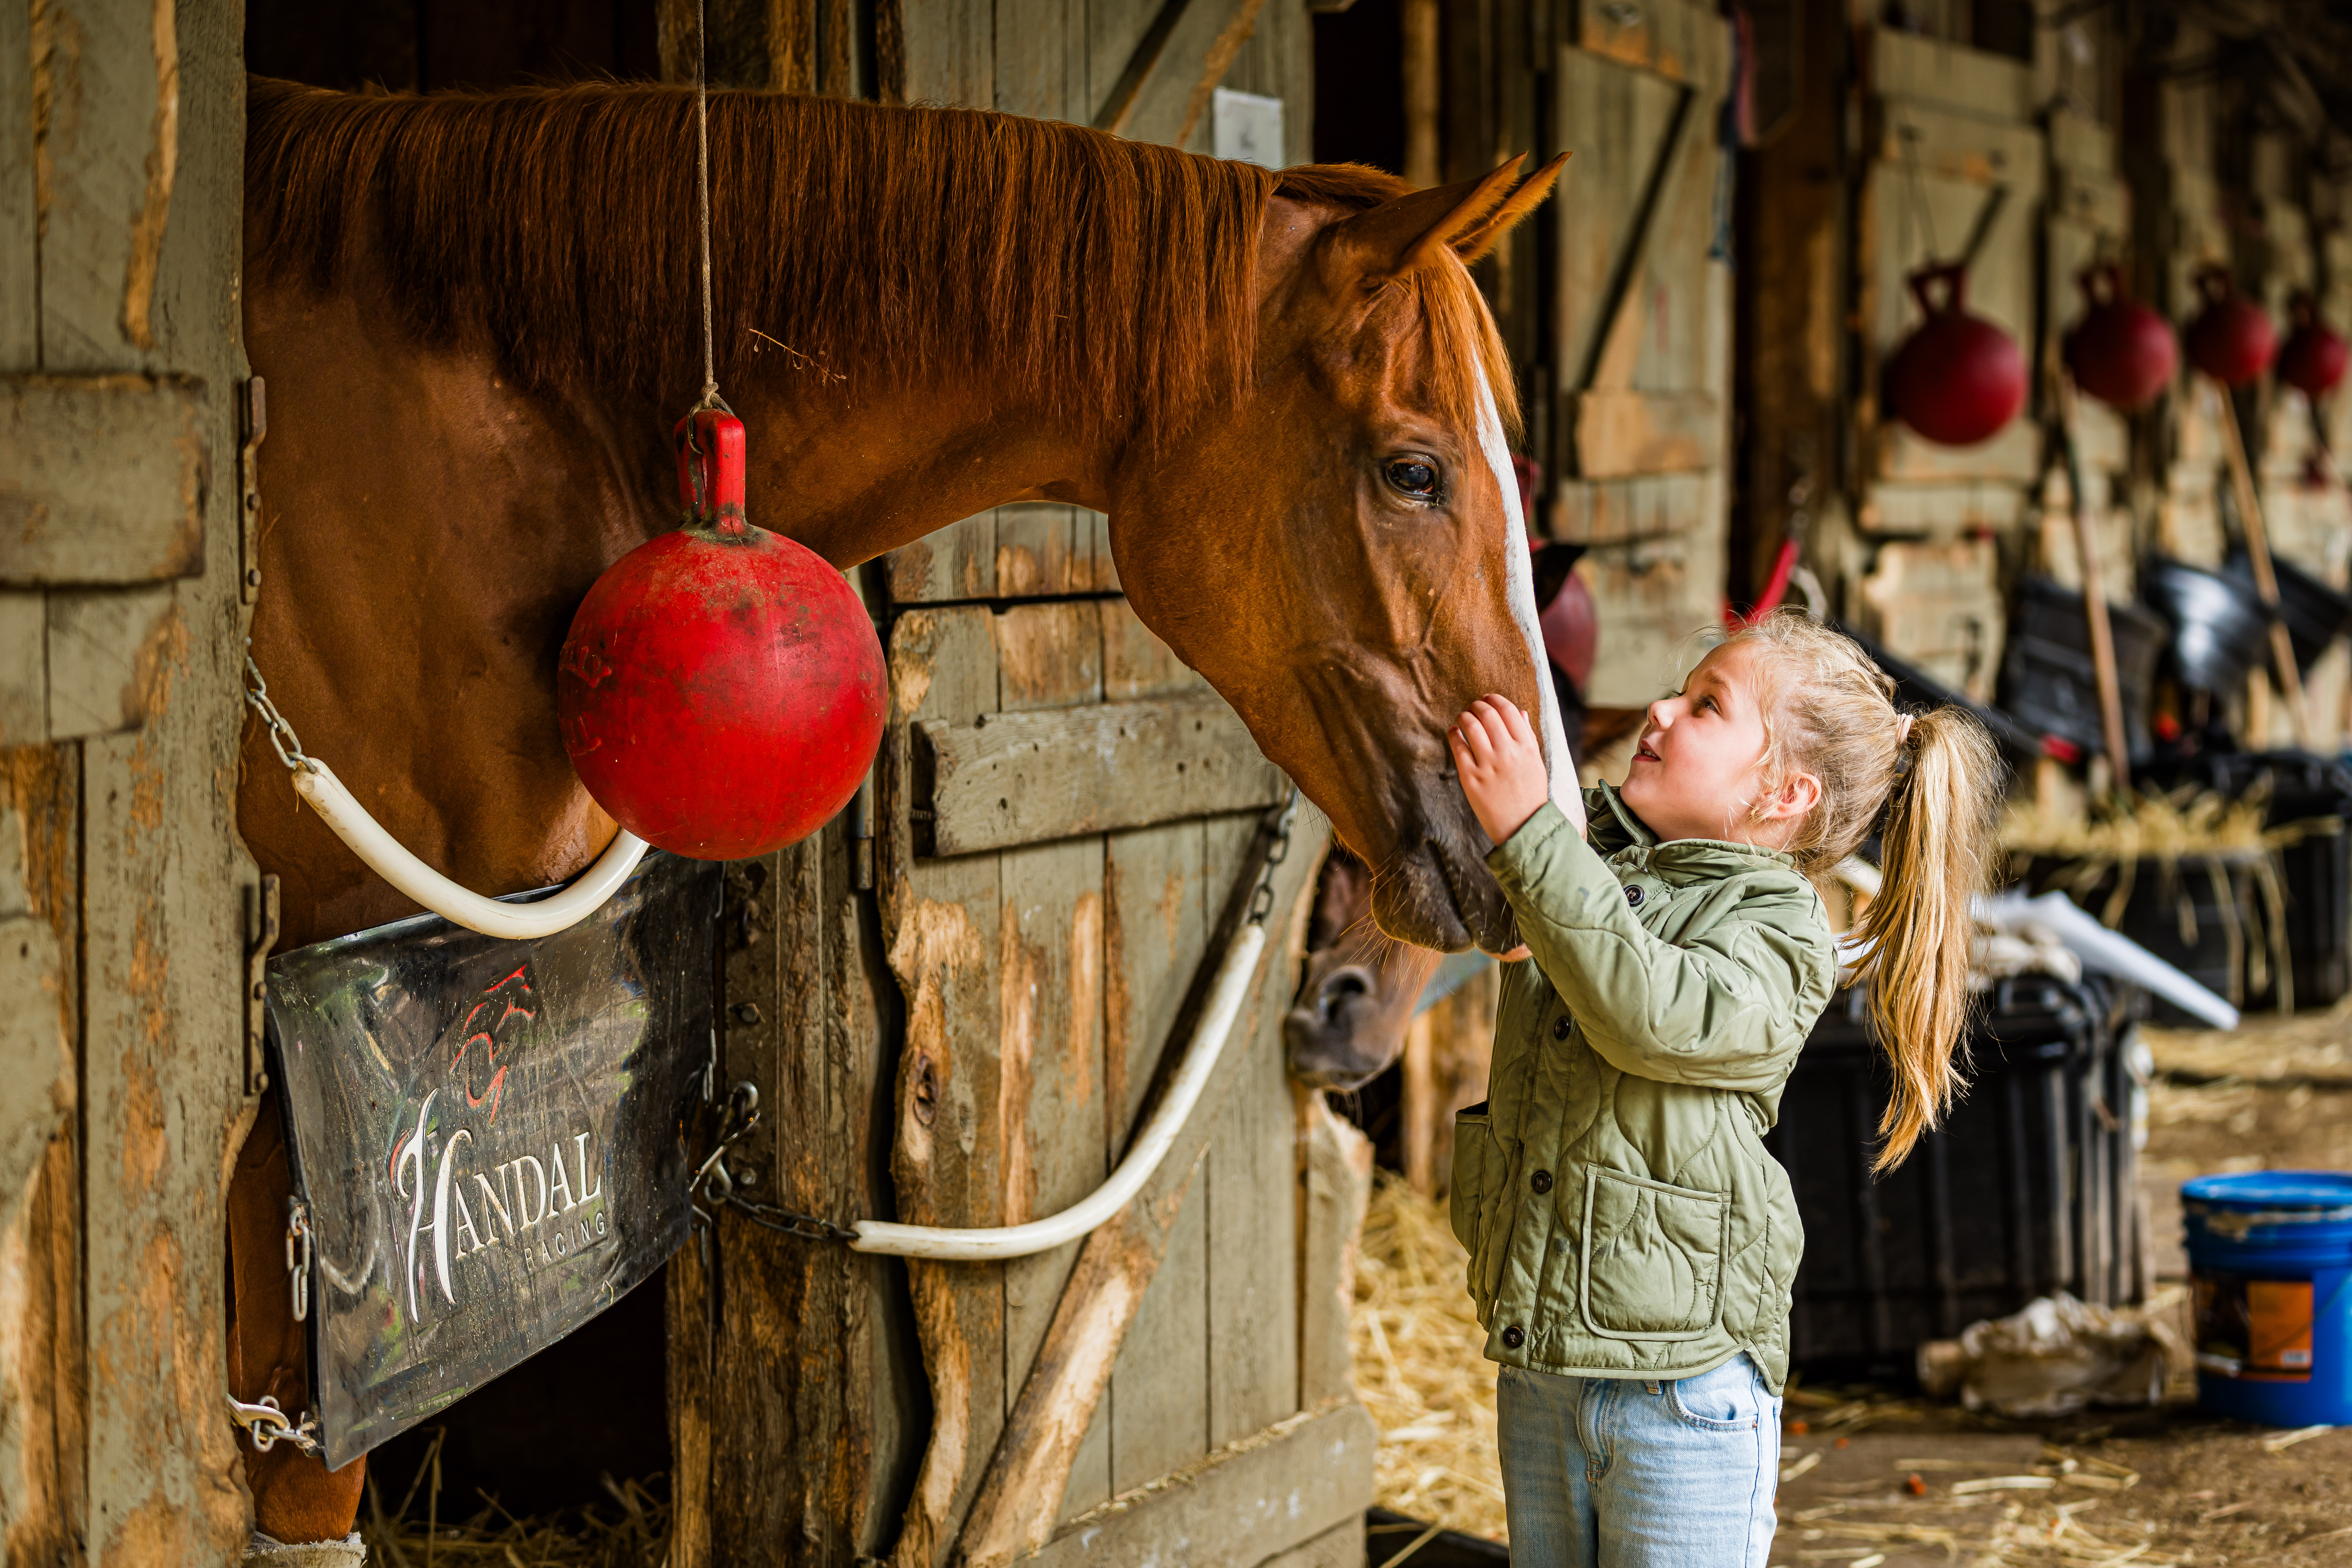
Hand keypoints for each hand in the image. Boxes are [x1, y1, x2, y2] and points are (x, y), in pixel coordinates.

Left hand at [1449, 695, 1549, 847]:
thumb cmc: (1529, 793)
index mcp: (1526, 747)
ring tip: (1462, 717)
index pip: (1507, 710)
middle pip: (1487, 715)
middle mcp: (1507, 753)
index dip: (1494, 699)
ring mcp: (1488, 765)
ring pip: (1471, 727)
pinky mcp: (1471, 778)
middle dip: (1477, 705)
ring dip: (1463, 716)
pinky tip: (1453, 732)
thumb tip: (1519, 712)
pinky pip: (1458, 747)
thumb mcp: (1535, 762)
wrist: (1521, 825)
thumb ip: (1527, 736)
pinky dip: (1453, 734)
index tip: (1487, 698)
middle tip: (1472, 707)